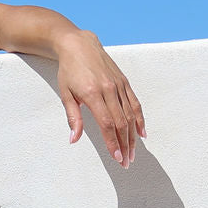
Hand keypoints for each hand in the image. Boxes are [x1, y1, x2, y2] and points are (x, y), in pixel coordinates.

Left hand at [56, 30, 145, 167]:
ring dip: (133, 136)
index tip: (117, 158)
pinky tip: (141, 133)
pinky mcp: (124, 82)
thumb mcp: (65, 94)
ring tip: (133, 152)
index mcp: (93, 94)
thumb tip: (74, 140)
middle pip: (121, 123)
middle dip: (125, 145)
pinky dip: (140, 119)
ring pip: (130, 115)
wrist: (79, 45)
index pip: (107, 124)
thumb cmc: (69, 70)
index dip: (113, 143)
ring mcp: (119, 85)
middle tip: (126, 162)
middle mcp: (109, 89)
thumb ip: (73, 118)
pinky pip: (135, 103)